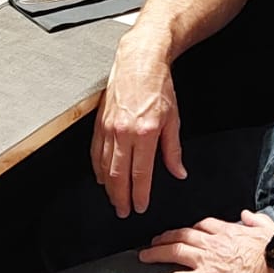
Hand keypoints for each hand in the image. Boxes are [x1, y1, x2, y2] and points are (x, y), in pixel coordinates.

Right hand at [92, 39, 185, 216]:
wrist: (140, 61)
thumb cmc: (158, 86)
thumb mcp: (174, 119)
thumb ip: (173, 150)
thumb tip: (178, 172)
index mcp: (145, 133)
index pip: (140, 173)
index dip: (140, 194)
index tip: (140, 207)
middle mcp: (124, 132)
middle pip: (119, 175)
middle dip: (121, 197)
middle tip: (123, 211)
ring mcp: (109, 127)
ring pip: (105, 166)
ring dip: (109, 187)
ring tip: (114, 199)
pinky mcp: (100, 122)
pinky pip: (95, 152)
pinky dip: (98, 168)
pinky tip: (102, 177)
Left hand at [138, 211, 273, 272]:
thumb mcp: (268, 229)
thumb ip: (255, 221)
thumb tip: (247, 214)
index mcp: (230, 232)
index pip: (205, 225)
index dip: (192, 227)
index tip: (187, 230)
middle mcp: (214, 243)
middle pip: (184, 235)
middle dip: (167, 236)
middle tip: (156, 240)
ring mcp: (207, 260)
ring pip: (175, 251)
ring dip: (157, 253)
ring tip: (144, 255)